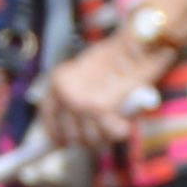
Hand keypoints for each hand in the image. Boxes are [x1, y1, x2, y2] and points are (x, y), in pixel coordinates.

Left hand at [43, 29, 154, 154]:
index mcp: (58, 82)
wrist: (137, 44)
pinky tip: (127, 122)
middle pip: (72, 137)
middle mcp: (65, 93)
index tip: (65, 143)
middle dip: (90, 139)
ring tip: (119, 121)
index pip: (49, 119)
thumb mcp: (87, 76)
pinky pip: (112, 134)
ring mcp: (81, 103)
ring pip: (92, 139)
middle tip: (106, 130)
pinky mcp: (101, 109)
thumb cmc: (118, 59)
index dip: (58, 135)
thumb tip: (71, 134)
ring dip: (108, 135)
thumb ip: (76, 101)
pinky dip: (122, 131)